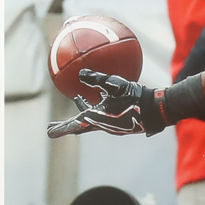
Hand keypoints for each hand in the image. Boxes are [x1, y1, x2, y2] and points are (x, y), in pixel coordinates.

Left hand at [47, 70, 164, 137]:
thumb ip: (95, 79)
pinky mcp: (122, 123)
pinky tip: (104, 98)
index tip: (49, 132)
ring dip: (84, 113)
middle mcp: (103, 126)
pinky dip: (99, 110)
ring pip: (93, 120)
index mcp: (96, 120)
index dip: (60, 129)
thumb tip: (80, 73)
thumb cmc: (134, 97)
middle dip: (68, 124)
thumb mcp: (114, 84)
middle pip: (81, 126)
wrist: (156, 109)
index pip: (73, 126)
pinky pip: (106, 117)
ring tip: (80, 100)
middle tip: (55, 125)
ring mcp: (113, 126)